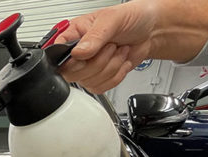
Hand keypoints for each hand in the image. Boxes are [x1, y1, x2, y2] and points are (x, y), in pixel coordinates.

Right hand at [56, 0, 207, 93]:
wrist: (150, 31)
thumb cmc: (131, 18)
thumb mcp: (112, 19)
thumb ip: (94, 36)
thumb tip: (78, 52)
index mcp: (72, 34)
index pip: (57, 55)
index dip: (71, 60)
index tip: (86, 54)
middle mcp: (75, 53)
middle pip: (72, 73)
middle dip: (98, 62)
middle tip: (110, 46)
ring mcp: (86, 68)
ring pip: (88, 82)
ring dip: (110, 67)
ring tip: (117, 51)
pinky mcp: (97, 78)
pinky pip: (99, 88)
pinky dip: (115, 76)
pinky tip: (119, 62)